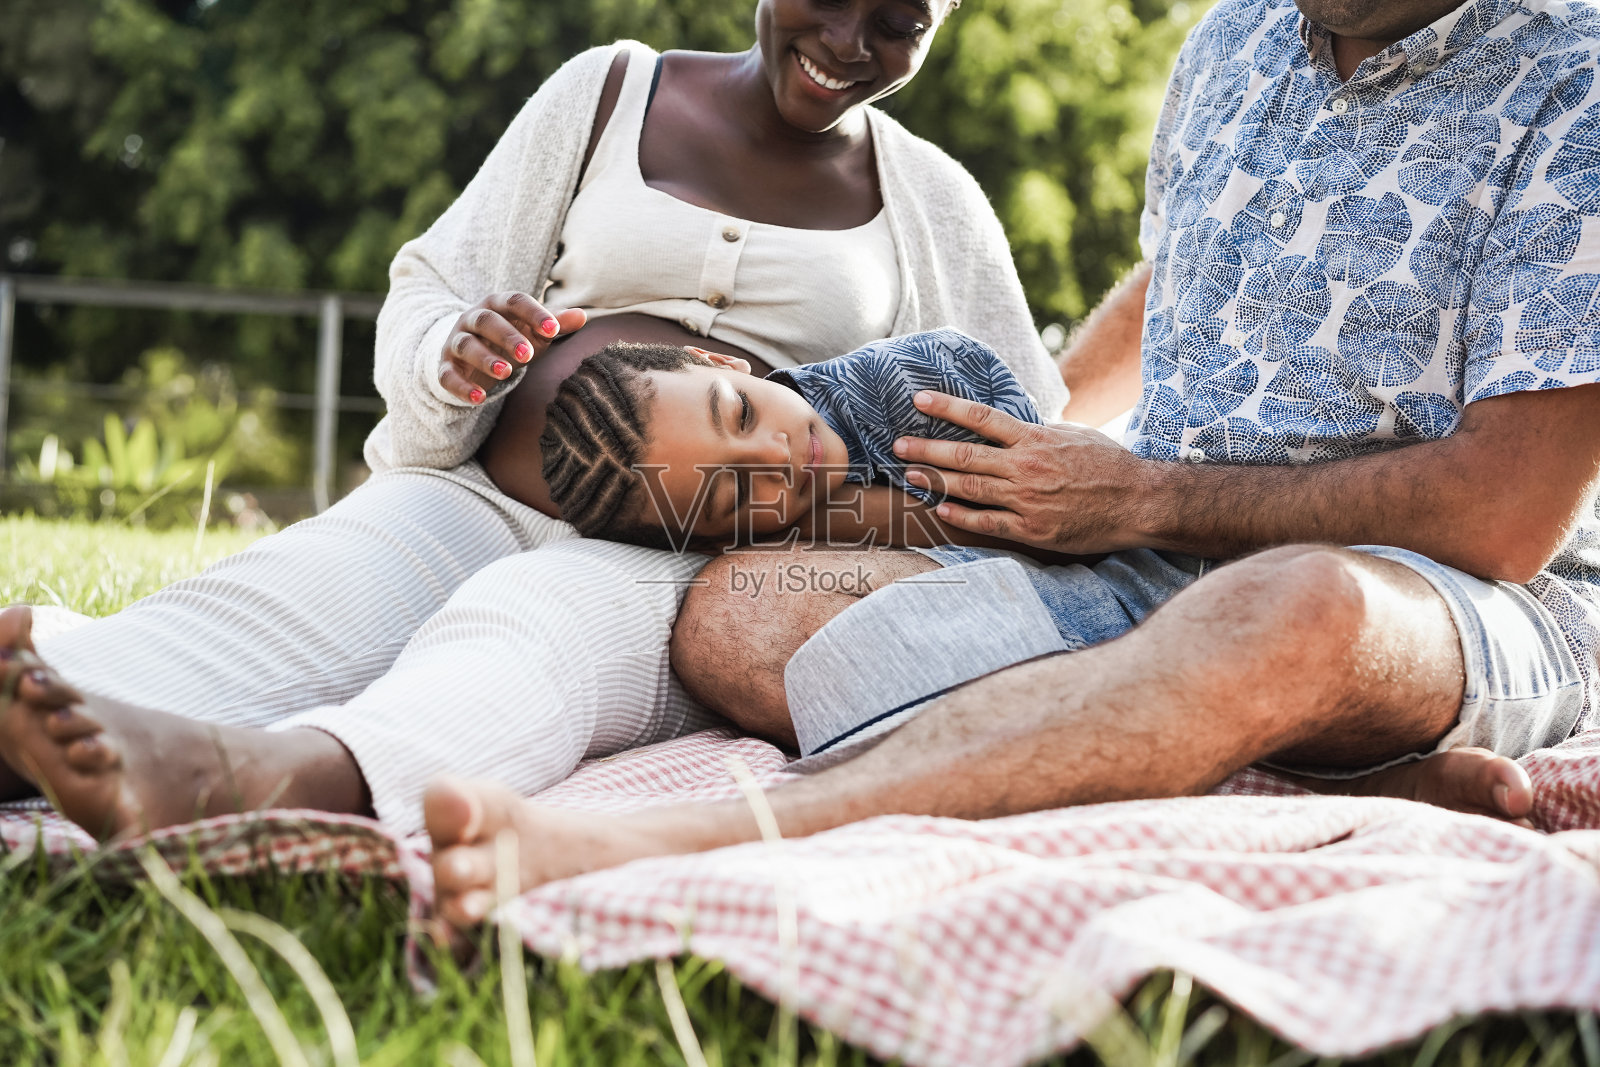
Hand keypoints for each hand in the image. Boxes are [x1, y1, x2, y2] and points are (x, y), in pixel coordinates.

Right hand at [438, 293, 586, 403]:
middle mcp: (473, 319)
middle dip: (506, 336)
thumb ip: (555, 324)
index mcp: (497, 305)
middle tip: (527, 355)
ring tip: (505, 373)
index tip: (554, 329)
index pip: (514, 301)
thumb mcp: (533, 331)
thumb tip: (582, 316)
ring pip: (465, 345)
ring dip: (484, 358)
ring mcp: (457, 342)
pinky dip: (461, 387)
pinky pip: (448, 375)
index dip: (534, 313)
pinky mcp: (446, 367)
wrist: (470, 354)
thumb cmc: (510, 338)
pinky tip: (479, 398)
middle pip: (486, 321)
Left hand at [892, 390, 1149, 552]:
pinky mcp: (1031, 529)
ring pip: (970, 487)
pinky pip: (987, 522)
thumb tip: (1008, 426)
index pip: (981, 417)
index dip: (947, 407)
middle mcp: (1025, 466)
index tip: (918, 399)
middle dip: (927, 448)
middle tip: (897, 444)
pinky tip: (941, 509)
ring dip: (935, 480)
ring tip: (909, 473)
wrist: (1138, 501)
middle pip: (964, 454)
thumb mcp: (1070, 435)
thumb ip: (1035, 433)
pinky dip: (961, 515)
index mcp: (1034, 438)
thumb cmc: (1107, 464)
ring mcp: (1026, 499)